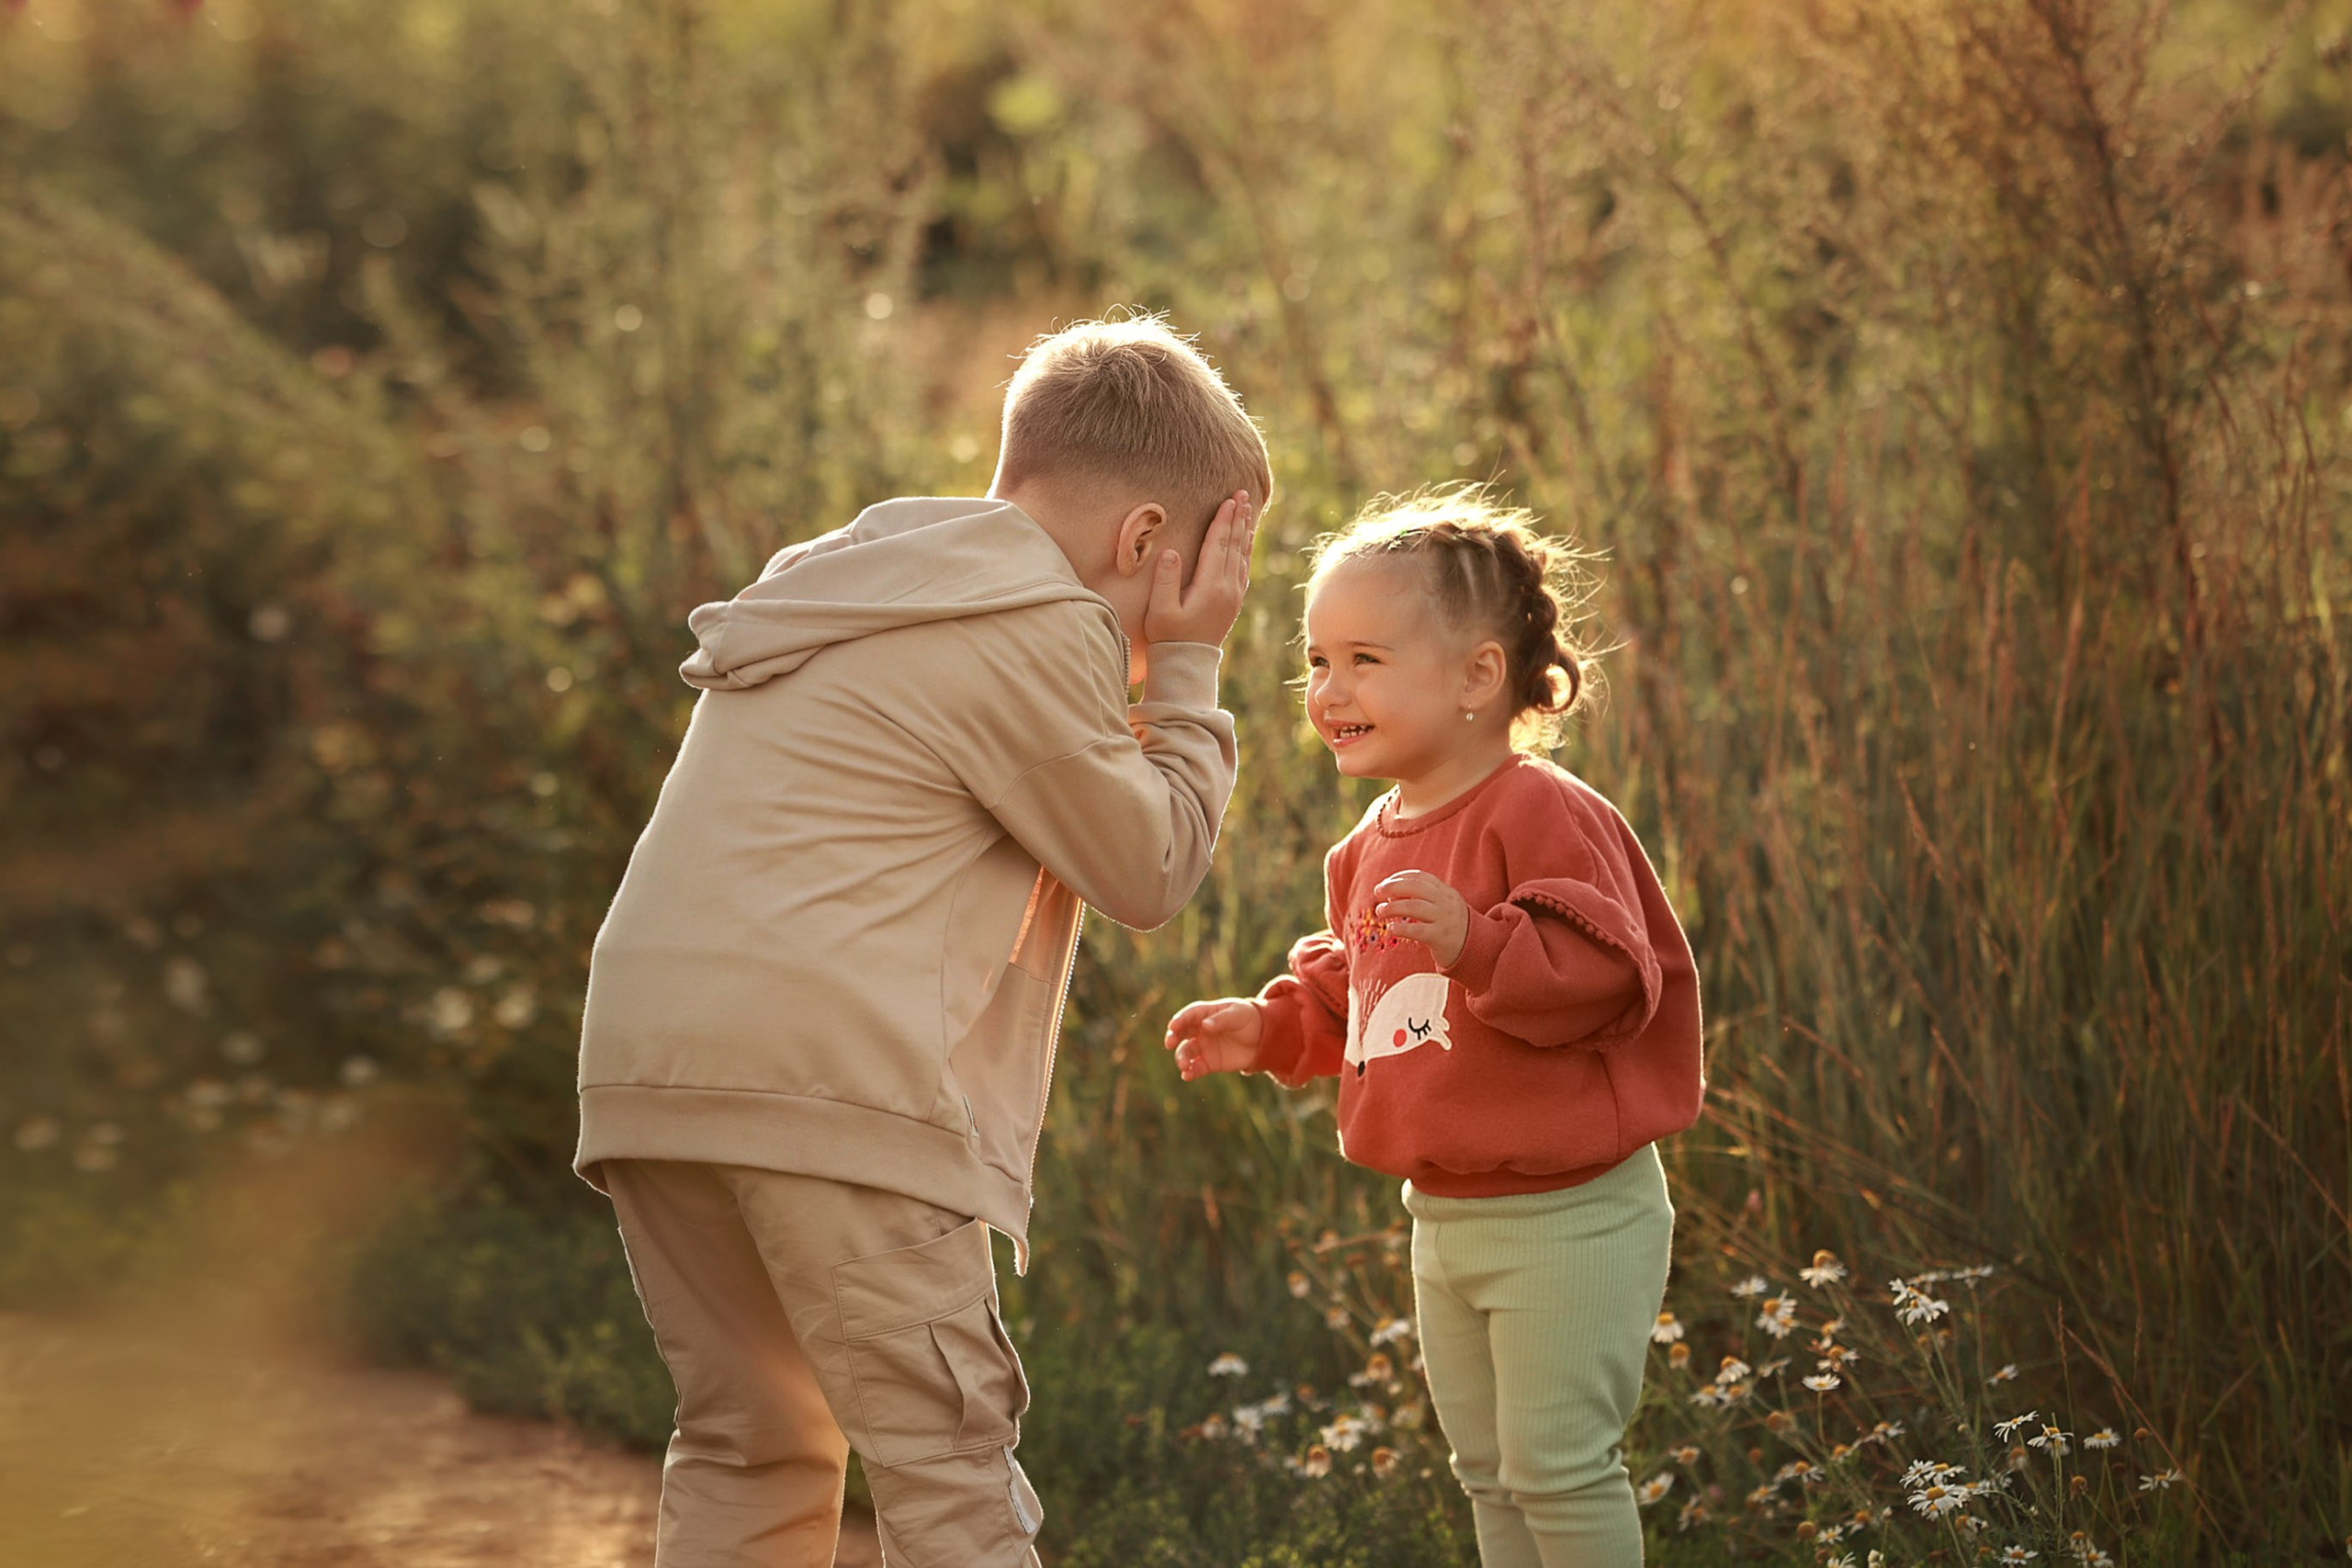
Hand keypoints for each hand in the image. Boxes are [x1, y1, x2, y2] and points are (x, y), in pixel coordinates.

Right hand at [1144, 491, 1256, 647]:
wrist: (1187, 662)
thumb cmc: (1168, 636)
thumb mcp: (1161, 610)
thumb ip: (1166, 580)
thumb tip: (1172, 551)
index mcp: (1210, 586)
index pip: (1218, 545)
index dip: (1223, 521)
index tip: (1229, 499)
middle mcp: (1227, 588)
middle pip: (1234, 545)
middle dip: (1238, 518)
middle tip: (1244, 494)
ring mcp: (1233, 595)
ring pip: (1242, 555)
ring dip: (1244, 530)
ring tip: (1248, 509)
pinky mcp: (1233, 601)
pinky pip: (1244, 568)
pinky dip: (1245, 549)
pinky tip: (1246, 540)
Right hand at [1163, 996, 1264, 1080]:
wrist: (1262, 1039)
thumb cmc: (1248, 1019)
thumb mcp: (1238, 1015)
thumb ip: (1222, 1020)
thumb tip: (1205, 1025)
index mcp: (1206, 1014)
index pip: (1189, 1015)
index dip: (1180, 1020)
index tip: (1173, 1026)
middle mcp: (1200, 1030)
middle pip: (1181, 1033)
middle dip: (1173, 1037)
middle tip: (1170, 1043)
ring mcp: (1203, 1047)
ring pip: (1186, 1052)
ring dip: (1182, 1058)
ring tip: (1184, 1065)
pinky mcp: (1209, 1063)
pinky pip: (1196, 1068)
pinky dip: (1190, 1072)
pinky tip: (1187, 1075)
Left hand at [1373, 870, 1469, 967]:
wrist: (1476, 949)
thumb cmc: (1450, 926)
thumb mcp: (1442, 906)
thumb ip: (1421, 898)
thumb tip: (1390, 893)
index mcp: (1445, 891)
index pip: (1420, 876)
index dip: (1399, 877)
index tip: (1385, 884)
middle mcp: (1446, 902)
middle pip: (1415, 888)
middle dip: (1393, 886)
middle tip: (1377, 892)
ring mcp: (1445, 919)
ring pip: (1414, 907)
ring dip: (1392, 907)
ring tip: (1380, 912)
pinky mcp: (1441, 937)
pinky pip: (1418, 930)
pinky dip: (1402, 928)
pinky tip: (1391, 929)